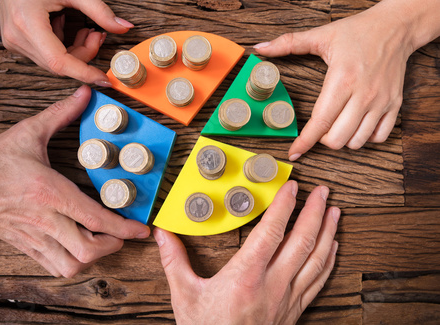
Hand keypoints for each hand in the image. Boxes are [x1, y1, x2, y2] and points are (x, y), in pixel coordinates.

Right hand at [0, 0, 133, 85]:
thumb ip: (99, 11)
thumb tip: (124, 28)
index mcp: (27, 24)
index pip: (60, 63)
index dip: (84, 73)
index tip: (104, 80)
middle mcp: (17, 38)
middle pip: (60, 64)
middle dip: (85, 53)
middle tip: (98, 35)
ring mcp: (14, 42)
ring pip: (54, 62)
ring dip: (75, 50)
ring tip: (86, 29)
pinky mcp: (16, 42)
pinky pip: (46, 55)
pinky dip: (62, 46)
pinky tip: (64, 25)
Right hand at [0, 85, 149, 277]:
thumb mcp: (27, 133)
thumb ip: (60, 113)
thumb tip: (85, 95)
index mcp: (49, 192)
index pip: (95, 217)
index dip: (123, 227)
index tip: (141, 229)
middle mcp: (45, 219)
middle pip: (87, 249)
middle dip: (113, 245)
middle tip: (121, 232)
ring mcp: (34, 236)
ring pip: (71, 265)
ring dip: (93, 257)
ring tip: (101, 240)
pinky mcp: (26, 245)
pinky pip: (54, 266)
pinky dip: (73, 263)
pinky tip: (78, 247)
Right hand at [154, 181, 339, 323]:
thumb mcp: (185, 296)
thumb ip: (174, 262)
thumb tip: (162, 235)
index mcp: (245, 277)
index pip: (270, 232)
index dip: (283, 206)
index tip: (291, 186)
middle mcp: (272, 285)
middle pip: (301, 242)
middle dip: (315, 212)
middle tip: (323, 191)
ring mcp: (287, 298)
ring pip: (315, 260)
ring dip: (327, 232)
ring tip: (334, 211)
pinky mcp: (294, 310)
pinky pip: (318, 282)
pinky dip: (328, 261)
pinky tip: (333, 247)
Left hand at [254, 0, 414, 159]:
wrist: (395, 27)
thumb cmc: (358, 31)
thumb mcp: (321, 35)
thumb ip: (288, 43)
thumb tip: (260, 48)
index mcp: (342, 80)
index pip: (320, 122)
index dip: (304, 142)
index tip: (294, 152)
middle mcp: (362, 95)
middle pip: (337, 139)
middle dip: (321, 140)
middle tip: (318, 128)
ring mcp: (381, 102)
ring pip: (357, 142)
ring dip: (342, 140)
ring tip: (336, 126)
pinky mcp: (395, 104)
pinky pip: (379, 136)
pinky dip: (365, 138)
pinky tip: (356, 125)